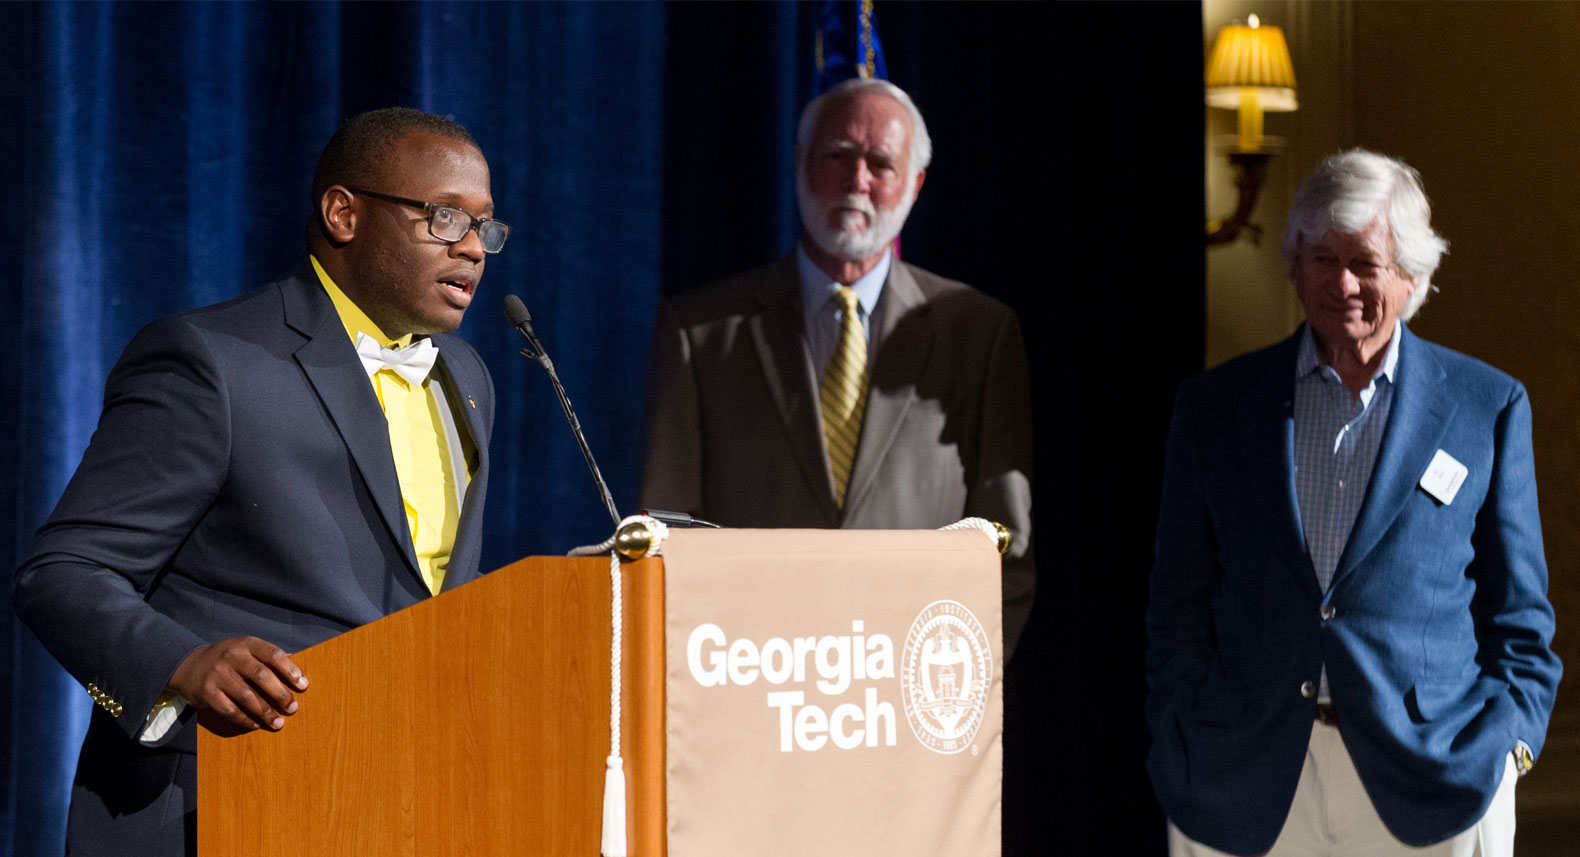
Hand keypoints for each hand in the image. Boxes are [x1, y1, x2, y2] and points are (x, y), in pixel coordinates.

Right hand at [169, 636, 308, 731]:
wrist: (190, 666)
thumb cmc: (230, 660)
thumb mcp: (248, 650)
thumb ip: (269, 658)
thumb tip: (299, 671)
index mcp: (247, 644)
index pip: (273, 654)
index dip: (290, 670)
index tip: (304, 685)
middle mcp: (232, 657)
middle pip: (261, 676)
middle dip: (280, 694)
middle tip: (293, 708)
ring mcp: (218, 675)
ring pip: (246, 696)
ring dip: (265, 712)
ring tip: (278, 723)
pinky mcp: (207, 693)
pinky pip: (229, 709)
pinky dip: (244, 719)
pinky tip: (256, 724)